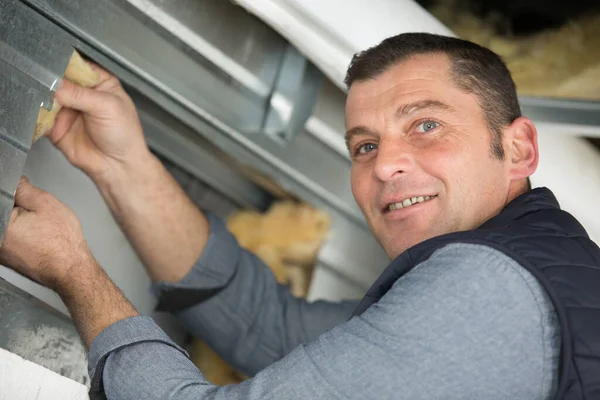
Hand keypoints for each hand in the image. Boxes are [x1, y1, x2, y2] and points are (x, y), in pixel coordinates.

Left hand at [0, 178, 92, 290]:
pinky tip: (37, 237)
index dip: (17, 197)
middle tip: (35, 213)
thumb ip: (24, 188)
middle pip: (4, 213)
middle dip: (16, 208)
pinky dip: (21, 234)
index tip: (26, 200)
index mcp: (0, 225)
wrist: (71, 270)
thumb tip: (16, 181)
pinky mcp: (6, 259)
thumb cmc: (62, 243)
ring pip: (8, 226)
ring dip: (19, 222)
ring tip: (39, 227)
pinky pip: (11, 239)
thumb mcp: (46, 204)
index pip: (2, 198)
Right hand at [47, 63, 149, 181]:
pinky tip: (44, 114)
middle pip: (58, 80)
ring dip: (44, 98)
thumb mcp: (107, 107)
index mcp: (100, 83)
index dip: (65, 65)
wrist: (118, 166)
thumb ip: (81, 94)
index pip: (77, 65)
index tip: (55, 67)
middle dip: (51, 82)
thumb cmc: (125, 136)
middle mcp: (83, 94)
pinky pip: (41, 116)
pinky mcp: (57, 126)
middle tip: (50, 86)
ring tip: (49, 102)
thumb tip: (57, 84)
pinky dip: (38, 114)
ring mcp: (69, 109)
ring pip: (47, 97)